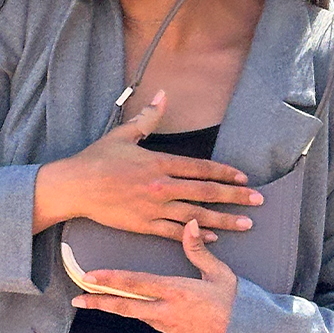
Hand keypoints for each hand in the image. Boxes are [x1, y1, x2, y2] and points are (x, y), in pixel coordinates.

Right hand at [33, 89, 262, 238]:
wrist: (74, 187)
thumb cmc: (96, 159)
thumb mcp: (123, 134)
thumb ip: (148, 117)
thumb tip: (163, 94)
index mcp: (159, 162)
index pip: (201, 168)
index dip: (225, 173)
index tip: (244, 178)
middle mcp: (161, 186)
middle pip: (206, 192)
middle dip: (235, 197)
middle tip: (258, 202)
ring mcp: (154, 208)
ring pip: (196, 216)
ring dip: (223, 221)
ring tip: (245, 225)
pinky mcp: (143, 225)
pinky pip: (175, 233)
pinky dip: (196, 235)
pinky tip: (213, 238)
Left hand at [70, 218, 238, 332]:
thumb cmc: (238, 304)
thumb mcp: (220, 274)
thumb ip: (199, 250)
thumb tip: (191, 223)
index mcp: (176, 292)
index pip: (136, 284)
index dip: (111, 279)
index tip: (90, 277)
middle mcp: (167, 312)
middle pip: (126, 306)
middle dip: (99, 302)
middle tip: (77, 299)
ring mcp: (169, 327)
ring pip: (138, 314)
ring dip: (120, 307)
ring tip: (99, 300)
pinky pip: (154, 322)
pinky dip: (145, 313)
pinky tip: (142, 307)